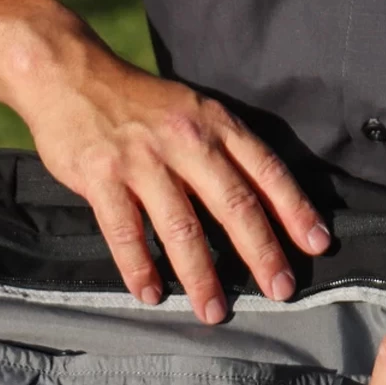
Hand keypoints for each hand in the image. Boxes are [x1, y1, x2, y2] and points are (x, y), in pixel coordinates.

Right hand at [19, 43, 330, 322]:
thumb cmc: (137, 104)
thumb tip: (262, 204)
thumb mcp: (191, 112)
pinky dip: (140, 269)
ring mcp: (142, 160)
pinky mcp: (101, 178)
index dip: (295, 209)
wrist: (67, 73)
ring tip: (213, 312)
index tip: (317, 245)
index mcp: (214, 124)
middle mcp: (184, 141)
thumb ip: (223, 152)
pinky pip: (125, 234)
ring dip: (200, 277)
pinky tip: (152, 295)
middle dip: (261, 253)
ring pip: (181, 228)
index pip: (266, 170)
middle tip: (280, 291)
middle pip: (234, 205)